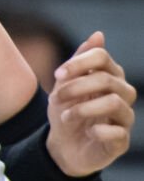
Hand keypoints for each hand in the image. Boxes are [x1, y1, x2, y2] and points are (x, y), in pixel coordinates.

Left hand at [46, 31, 135, 176]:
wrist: (62, 146)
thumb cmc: (66, 111)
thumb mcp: (65, 85)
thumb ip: (79, 61)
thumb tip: (99, 34)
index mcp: (108, 77)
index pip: (102, 57)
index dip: (79, 62)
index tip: (57, 74)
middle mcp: (122, 95)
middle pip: (108, 79)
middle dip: (77, 87)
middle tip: (56, 97)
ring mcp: (124, 118)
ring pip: (116, 102)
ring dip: (84, 108)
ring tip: (66, 116)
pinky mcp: (122, 141)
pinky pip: (119, 132)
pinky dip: (98, 130)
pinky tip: (87, 132)